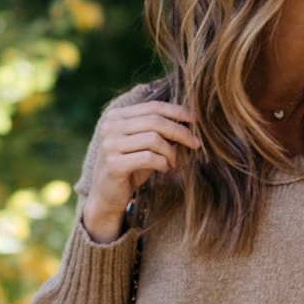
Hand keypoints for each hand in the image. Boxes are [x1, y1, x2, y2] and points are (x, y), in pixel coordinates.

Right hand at [82, 99, 199, 239]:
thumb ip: (158, 130)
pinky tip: (165, 170)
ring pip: (154, 139)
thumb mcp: (144, 145)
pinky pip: (149, 158)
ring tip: (175, 163)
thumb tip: (188, 120)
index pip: (153, 107)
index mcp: (117, 116)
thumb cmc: (130, 168)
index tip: (195, 120)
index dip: (177, 111)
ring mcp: (110, 145)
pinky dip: (163, 163)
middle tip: (196, 144)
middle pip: (155, 121)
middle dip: (180, 132)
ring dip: (171, 152)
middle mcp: (110, 126)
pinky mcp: (114, 164)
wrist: (107, 196)